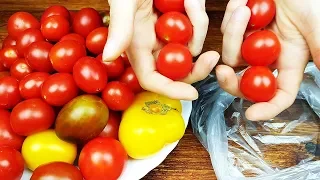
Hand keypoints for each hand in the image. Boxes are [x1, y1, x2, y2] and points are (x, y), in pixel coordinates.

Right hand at [102, 0, 219, 99]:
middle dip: (197, 68)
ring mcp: (169, 33)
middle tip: (212, 58)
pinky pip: (197, 25)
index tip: (193, 94)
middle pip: (178, 70)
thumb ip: (119, 28)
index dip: (170, 90)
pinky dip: (197, 13)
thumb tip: (107, 58)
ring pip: (192, 46)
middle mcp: (154, 44)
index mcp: (138, 46)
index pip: (152, 79)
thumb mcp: (124, 1)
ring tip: (189, 1)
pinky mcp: (181, 20)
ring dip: (198, 27)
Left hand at [217, 0, 319, 119]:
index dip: (267, 108)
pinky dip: (231, 17)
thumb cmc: (310, 2)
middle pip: (244, 81)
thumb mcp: (319, 29)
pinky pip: (226, 29)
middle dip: (230, 82)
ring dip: (234, 33)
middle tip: (222, 73)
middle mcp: (268, 56)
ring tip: (245, 10)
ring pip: (231, 53)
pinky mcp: (240, 26)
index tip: (251, 114)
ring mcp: (252, 41)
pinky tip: (244, 3)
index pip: (278, 94)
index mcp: (288, 62)